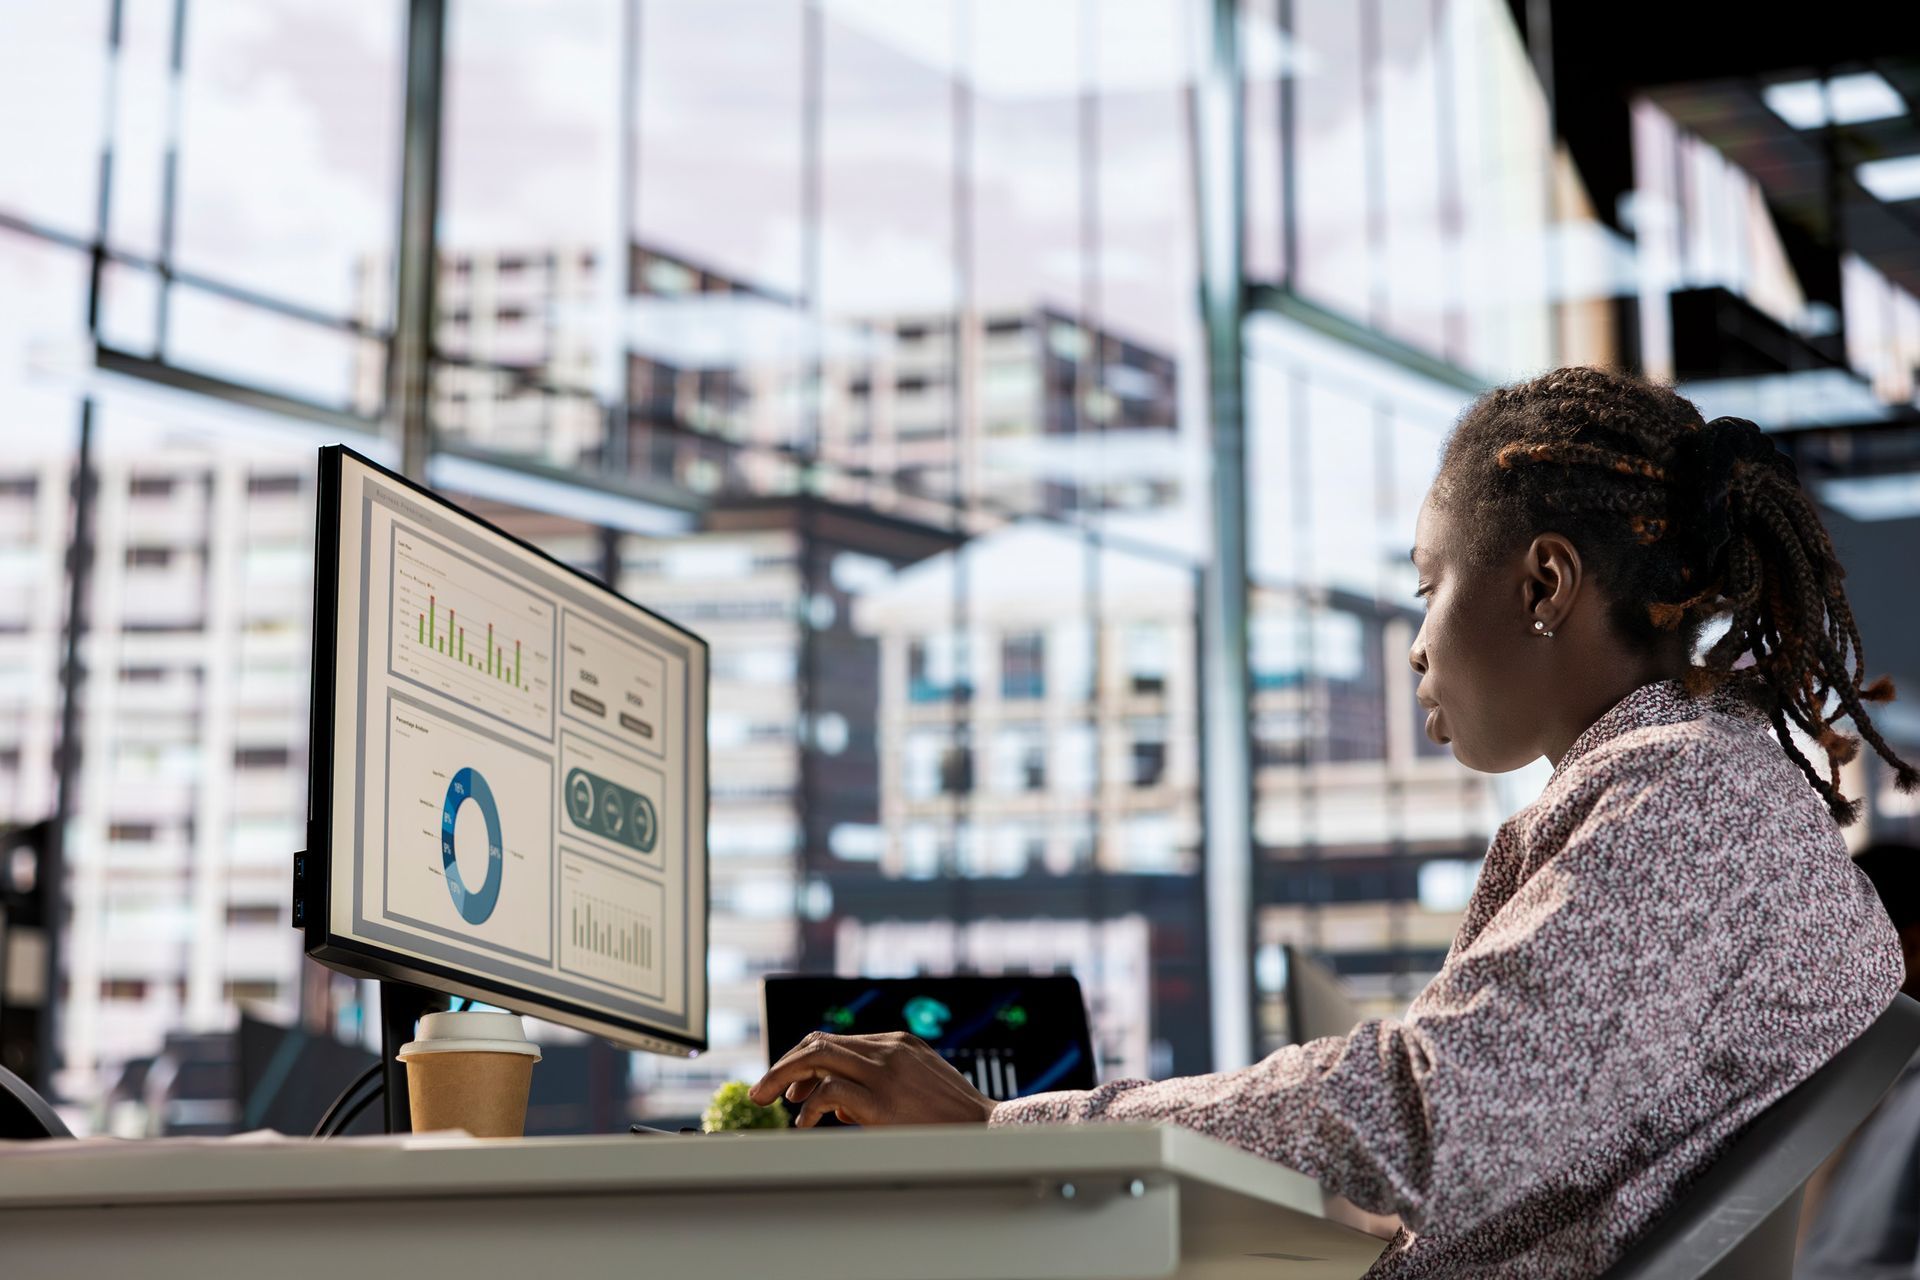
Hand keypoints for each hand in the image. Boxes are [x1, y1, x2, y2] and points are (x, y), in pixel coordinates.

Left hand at [749, 1031, 997, 1127]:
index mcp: (897, 1043)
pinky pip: (830, 1092)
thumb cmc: (954, 1120)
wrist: (990, 1132)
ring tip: (765, 1100)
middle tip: (760, 1092)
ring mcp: (885, 1071)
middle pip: (818, 1042)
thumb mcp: (916, 1089)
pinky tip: (802, 1125)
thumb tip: (833, 1103)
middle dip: (783, 1065)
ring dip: (783, 1077)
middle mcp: (888, 1049)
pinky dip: (809, 1108)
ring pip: (817, 1057)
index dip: (802, 1061)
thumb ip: (877, 1086)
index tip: (788, 1088)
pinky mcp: (882, 1099)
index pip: (835, 1040)